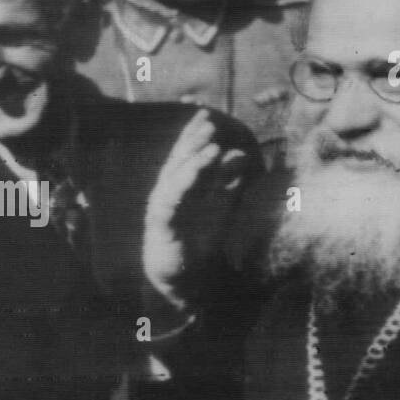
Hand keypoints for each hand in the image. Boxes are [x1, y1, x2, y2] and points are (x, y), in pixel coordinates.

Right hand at [142, 110, 246, 311]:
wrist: (184, 285)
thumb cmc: (198, 247)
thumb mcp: (219, 208)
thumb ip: (227, 182)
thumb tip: (239, 154)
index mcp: (178, 190)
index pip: (184, 157)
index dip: (193, 135)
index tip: (205, 114)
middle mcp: (166, 195)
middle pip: (177, 161)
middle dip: (192, 140)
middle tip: (207, 121)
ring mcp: (161, 209)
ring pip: (174, 176)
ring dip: (191, 157)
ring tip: (210, 142)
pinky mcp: (160, 225)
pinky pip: (172, 199)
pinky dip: (186, 180)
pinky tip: (200, 168)